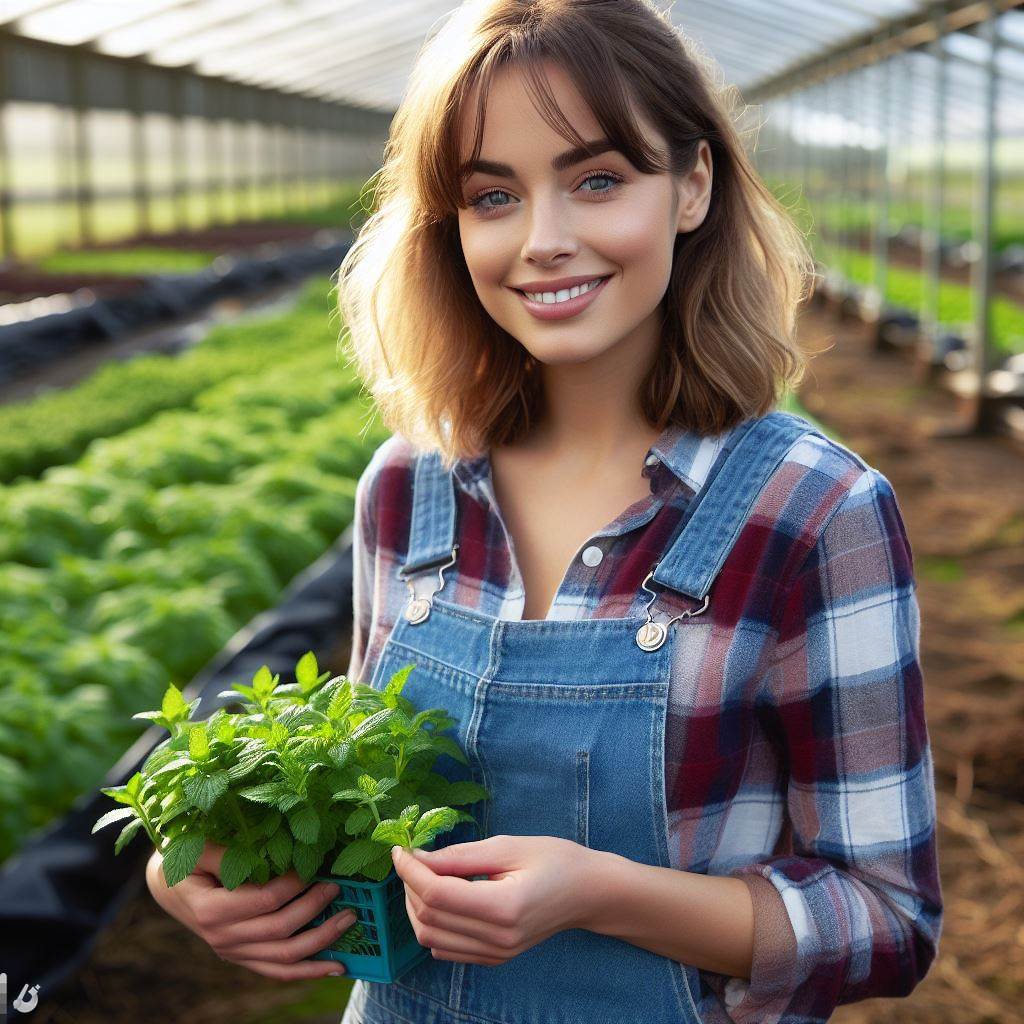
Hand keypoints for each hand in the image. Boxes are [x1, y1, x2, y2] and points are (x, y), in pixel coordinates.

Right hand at [144, 842, 357, 979]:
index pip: (265, 900)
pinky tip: (336, 966)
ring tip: (349, 920)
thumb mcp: (198, 849)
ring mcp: (233, 952)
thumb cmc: (184, 857)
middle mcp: (222, 937)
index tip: (315, 865)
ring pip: (284, 957)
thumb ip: (228, 853)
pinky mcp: (242, 957)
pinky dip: (309, 970)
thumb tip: (268, 848)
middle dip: (315, 908)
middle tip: (340, 887)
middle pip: (280, 929)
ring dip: (321, 941)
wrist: (167, 885)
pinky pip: (278, 971)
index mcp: (211, 910)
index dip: (295, 884)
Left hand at [391, 834, 595, 965]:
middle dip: (410, 886)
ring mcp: (496, 954)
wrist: (588, 892)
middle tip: (412, 857)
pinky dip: (432, 924)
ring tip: (424, 875)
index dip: (410, 871)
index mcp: (503, 907)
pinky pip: (446, 948)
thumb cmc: (554, 859)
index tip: (400, 849)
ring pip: (431, 938)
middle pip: (429, 918)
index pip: (437, 895)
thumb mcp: (507, 846)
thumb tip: (418, 857)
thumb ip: (459, 855)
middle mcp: (498, 939)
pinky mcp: (494, 959)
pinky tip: (441, 898)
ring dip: (416, 906)